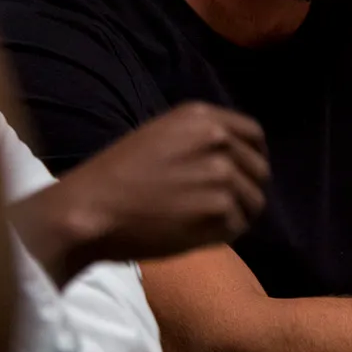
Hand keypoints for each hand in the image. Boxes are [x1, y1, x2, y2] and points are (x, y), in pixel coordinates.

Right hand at [10, 102, 268, 284]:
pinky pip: (239, 226)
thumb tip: (234, 159)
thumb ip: (200, 140)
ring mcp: (223, 174)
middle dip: (244, 190)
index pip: (254, 135)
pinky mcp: (220, 209)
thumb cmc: (117, 176)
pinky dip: (222, 235)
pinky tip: (194, 233)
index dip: (252, 158)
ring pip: (254, 202)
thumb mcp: (161, 135)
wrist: (92, 208)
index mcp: (203, 117)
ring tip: (202, 222)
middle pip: (259, 170)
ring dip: (235, 215)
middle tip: (217, 207)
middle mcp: (219, 140)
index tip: (241, 175)